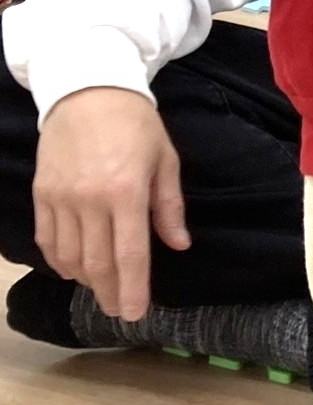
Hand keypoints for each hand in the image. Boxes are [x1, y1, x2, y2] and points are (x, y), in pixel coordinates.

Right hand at [34, 87, 189, 320]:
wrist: (87, 91)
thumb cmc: (136, 125)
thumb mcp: (164, 161)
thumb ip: (169, 207)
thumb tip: (178, 245)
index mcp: (126, 192)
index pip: (129, 254)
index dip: (133, 288)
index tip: (136, 313)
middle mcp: (90, 200)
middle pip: (98, 262)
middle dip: (110, 292)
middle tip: (120, 311)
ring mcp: (61, 199)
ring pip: (71, 256)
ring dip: (86, 280)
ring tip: (102, 291)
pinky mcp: (42, 194)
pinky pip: (48, 240)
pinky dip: (61, 261)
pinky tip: (74, 270)